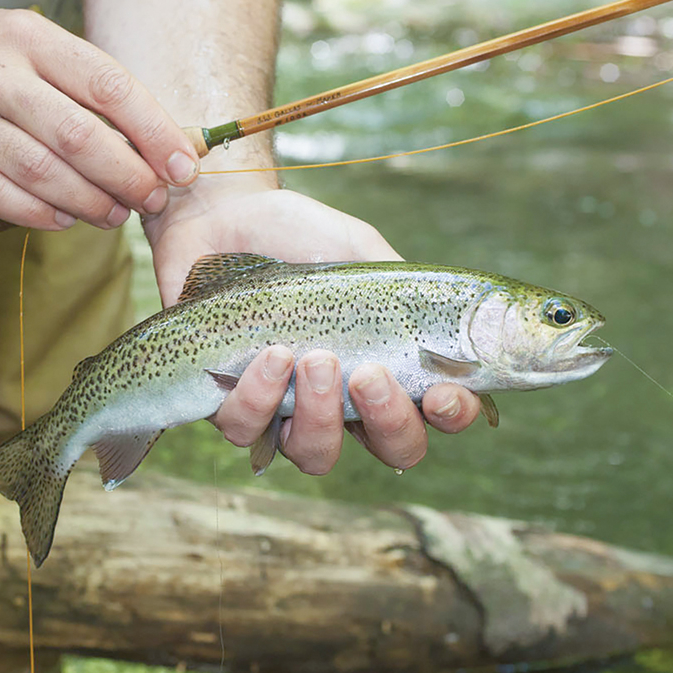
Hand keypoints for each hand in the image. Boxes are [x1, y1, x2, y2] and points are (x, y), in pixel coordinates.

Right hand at [0, 6, 200, 230]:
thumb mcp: (36, 44)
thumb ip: (87, 86)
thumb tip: (156, 141)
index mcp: (31, 41)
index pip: (108, 88)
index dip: (154, 132)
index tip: (182, 165)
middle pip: (78, 138)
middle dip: (127, 177)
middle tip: (153, 197)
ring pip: (41, 174)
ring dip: (90, 203)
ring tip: (116, 214)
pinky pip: (0, 198)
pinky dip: (40, 215)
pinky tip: (66, 219)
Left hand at [143, 184, 480, 470]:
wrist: (221, 217)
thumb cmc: (296, 234)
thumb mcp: (360, 252)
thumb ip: (401, 289)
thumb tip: (440, 324)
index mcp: (387, 364)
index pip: (435, 412)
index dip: (451, 417)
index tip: (442, 395)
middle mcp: (343, 400)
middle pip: (390, 451)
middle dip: (388, 423)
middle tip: (369, 376)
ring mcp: (285, 410)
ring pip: (315, 455)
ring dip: (321, 416)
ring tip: (314, 359)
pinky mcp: (230, 404)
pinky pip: (248, 430)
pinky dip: (260, 396)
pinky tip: (269, 355)